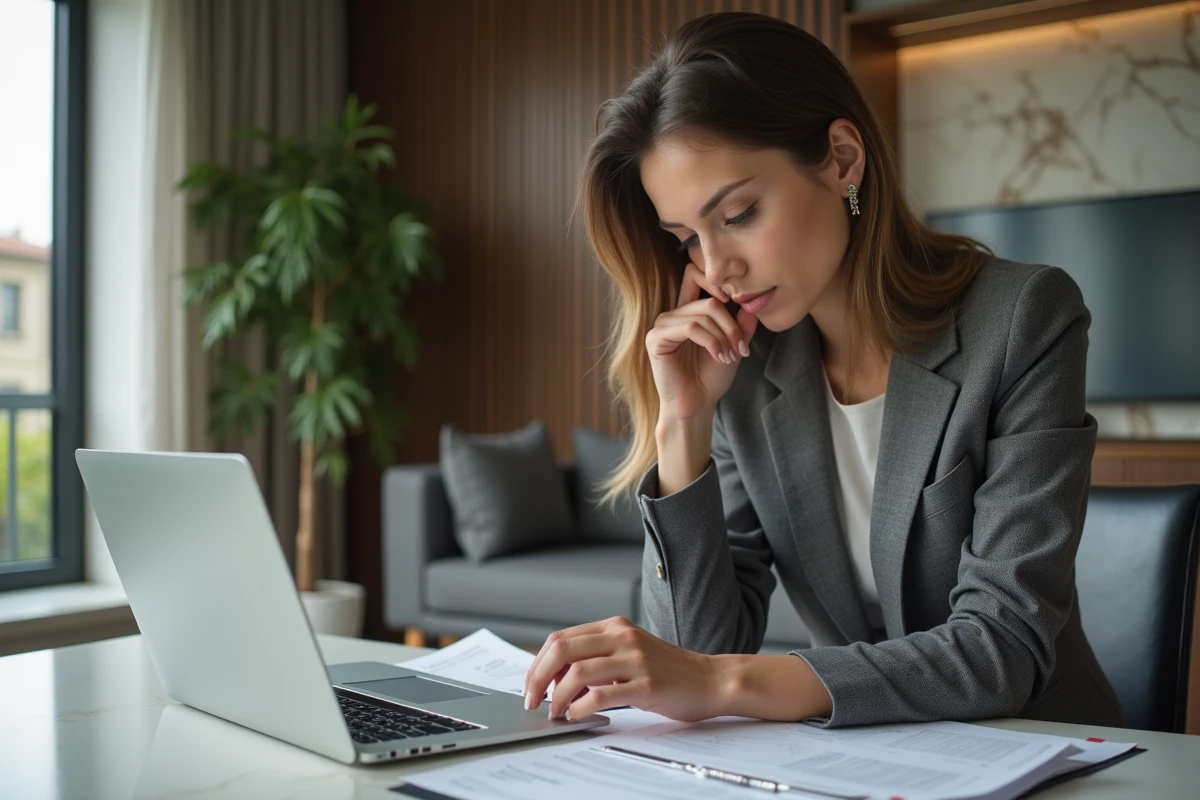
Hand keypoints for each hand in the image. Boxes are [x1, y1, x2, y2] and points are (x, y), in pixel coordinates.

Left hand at [523, 616, 720, 722]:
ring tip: (555, 712)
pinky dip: (580, 707)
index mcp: (615, 626)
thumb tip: (556, 677)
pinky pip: (600, 694)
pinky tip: (577, 715)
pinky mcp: (646, 684)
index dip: (538, 663)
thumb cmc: (668, 671)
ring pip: (577, 672)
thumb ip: (599, 656)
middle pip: (562, 650)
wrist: (710, 680)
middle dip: (538, 677)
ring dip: (557, 696)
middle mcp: (622, 637)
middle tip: (532, 700)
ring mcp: (635, 659)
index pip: (561, 638)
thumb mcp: (630, 651)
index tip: (530, 685)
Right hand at [647, 263, 759, 423]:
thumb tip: (751, 302)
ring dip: (724, 337)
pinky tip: (719, 357)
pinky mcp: (656, 339)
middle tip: (741, 349)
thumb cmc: (711, 377)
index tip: (736, 303)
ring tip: (730, 357)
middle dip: (732, 325)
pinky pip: (691, 328)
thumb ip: (741, 323)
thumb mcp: (733, 345)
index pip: (694, 273)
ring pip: (703, 314)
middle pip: (709, 300)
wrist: (696, 405)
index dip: (716, 280)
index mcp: (687, 311)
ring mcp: (662, 325)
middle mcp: (672, 314)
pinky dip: (711, 342)